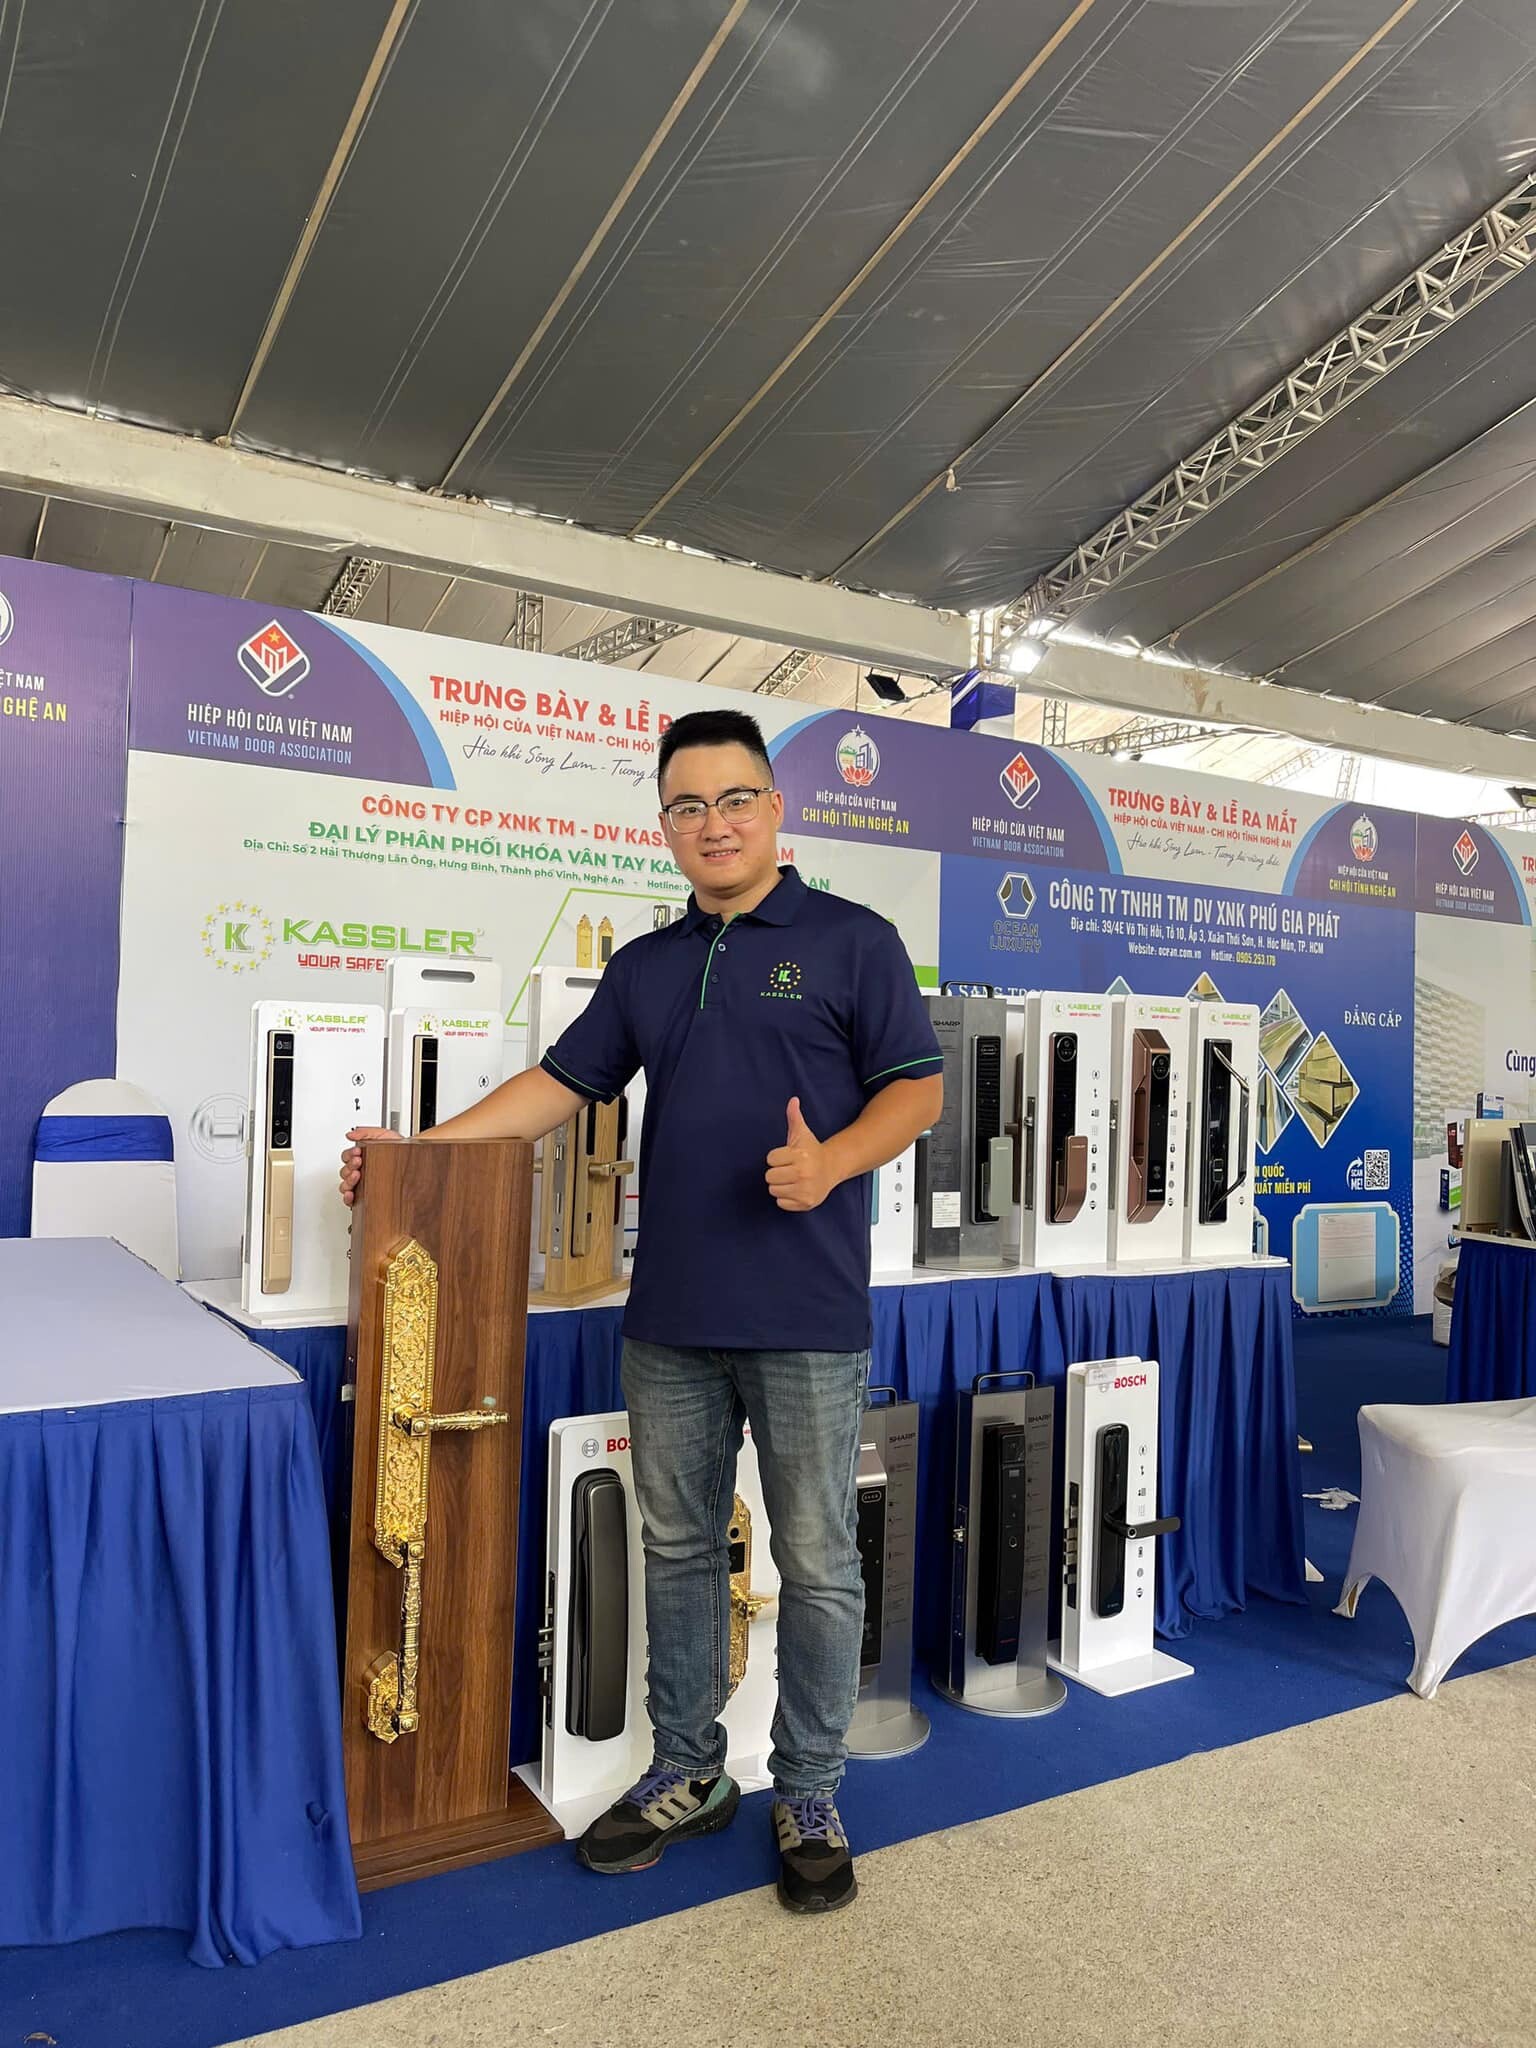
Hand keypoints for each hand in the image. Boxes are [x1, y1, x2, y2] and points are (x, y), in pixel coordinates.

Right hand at [339, 1126, 402, 1206]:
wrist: (415, 1161)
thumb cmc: (401, 1149)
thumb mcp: (384, 1135)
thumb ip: (366, 1133)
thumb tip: (351, 1134)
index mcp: (363, 1157)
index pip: (347, 1157)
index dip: (349, 1154)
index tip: (357, 1152)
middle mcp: (361, 1171)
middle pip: (344, 1171)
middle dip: (349, 1166)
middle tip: (359, 1162)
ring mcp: (363, 1184)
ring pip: (345, 1185)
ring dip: (348, 1180)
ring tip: (357, 1175)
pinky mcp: (366, 1197)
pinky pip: (350, 1200)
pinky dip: (347, 1198)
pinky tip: (351, 1194)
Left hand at [765, 1097, 832, 1212]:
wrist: (832, 1168)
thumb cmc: (811, 1151)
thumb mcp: (802, 1133)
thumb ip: (794, 1117)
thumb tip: (793, 1100)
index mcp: (800, 1156)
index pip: (770, 1159)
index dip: (776, 1157)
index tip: (787, 1157)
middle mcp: (803, 1173)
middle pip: (769, 1177)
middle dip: (776, 1172)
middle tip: (788, 1169)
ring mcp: (805, 1190)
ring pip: (774, 1190)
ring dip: (780, 1185)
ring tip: (792, 1179)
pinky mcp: (806, 1203)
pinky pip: (781, 1203)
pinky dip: (786, 1198)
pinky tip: (795, 1189)